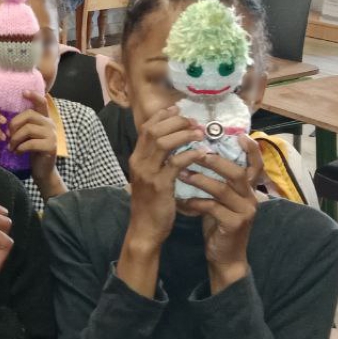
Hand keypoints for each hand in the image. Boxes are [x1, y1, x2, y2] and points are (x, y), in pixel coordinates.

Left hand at [9, 91, 64, 198]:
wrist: (43, 170)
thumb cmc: (32, 151)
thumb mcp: (27, 135)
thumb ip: (23, 125)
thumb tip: (5, 117)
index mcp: (45, 119)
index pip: (42, 102)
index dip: (33, 96)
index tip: (23, 92)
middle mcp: (51, 124)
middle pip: (29, 115)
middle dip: (14, 124)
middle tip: (8, 136)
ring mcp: (52, 135)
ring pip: (28, 129)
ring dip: (15, 138)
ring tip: (12, 146)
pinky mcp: (50, 146)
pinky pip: (30, 143)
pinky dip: (20, 148)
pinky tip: (17, 152)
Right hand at [117, 106, 204, 296]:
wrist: (145, 229)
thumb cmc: (152, 203)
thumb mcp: (151, 177)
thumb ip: (158, 159)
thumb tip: (175, 141)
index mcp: (136, 158)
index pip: (146, 128)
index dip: (163, 115)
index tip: (179, 109)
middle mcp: (138, 162)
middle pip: (154, 130)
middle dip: (175, 121)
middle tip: (194, 121)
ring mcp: (148, 173)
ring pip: (163, 143)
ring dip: (184, 134)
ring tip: (200, 133)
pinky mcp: (160, 186)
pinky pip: (176, 163)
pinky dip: (190, 155)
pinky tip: (201, 154)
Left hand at [179, 136, 262, 293]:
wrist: (225, 257)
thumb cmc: (219, 224)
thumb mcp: (220, 200)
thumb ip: (217, 181)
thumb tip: (200, 155)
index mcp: (249, 189)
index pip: (255, 165)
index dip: (250, 150)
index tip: (238, 135)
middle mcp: (251, 198)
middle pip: (237, 172)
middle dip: (215, 161)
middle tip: (195, 152)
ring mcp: (245, 212)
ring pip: (223, 189)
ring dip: (201, 179)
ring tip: (182, 173)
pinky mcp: (234, 224)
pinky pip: (213, 208)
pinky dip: (196, 202)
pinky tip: (182, 200)